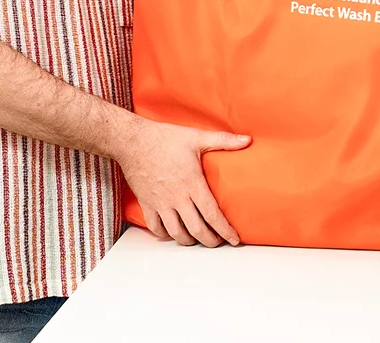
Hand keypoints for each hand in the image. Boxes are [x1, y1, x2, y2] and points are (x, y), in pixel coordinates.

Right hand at [116, 119, 250, 246]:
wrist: (132, 141)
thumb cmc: (164, 138)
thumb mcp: (197, 137)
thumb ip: (224, 140)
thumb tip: (247, 140)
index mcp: (192, 184)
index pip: (212, 215)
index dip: (225, 230)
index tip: (234, 239)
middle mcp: (177, 198)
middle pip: (196, 230)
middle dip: (210, 241)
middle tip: (219, 242)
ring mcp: (160, 203)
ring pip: (176, 233)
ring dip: (190, 241)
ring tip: (199, 239)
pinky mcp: (147, 204)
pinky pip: (156, 227)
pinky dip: (166, 235)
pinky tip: (173, 233)